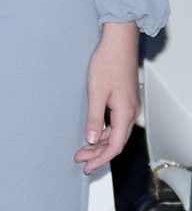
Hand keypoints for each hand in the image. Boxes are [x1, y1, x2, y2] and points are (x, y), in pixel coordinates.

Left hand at [77, 21, 139, 173]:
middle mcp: (130, 113)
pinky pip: (115, 123)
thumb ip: (94, 117)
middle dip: (98, 154)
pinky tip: (92, 133)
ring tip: (82, 149)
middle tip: (80, 160)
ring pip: (115, 133)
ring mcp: (128, 107)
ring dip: (99, 143)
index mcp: (125, 113)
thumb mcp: (96, 92)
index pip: (114, 146)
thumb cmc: (107, 63)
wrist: (118, 43)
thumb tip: (90, 138)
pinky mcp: (123, 101)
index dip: (100, 158)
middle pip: (115, 142)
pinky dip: (103, 131)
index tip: (87, 166)